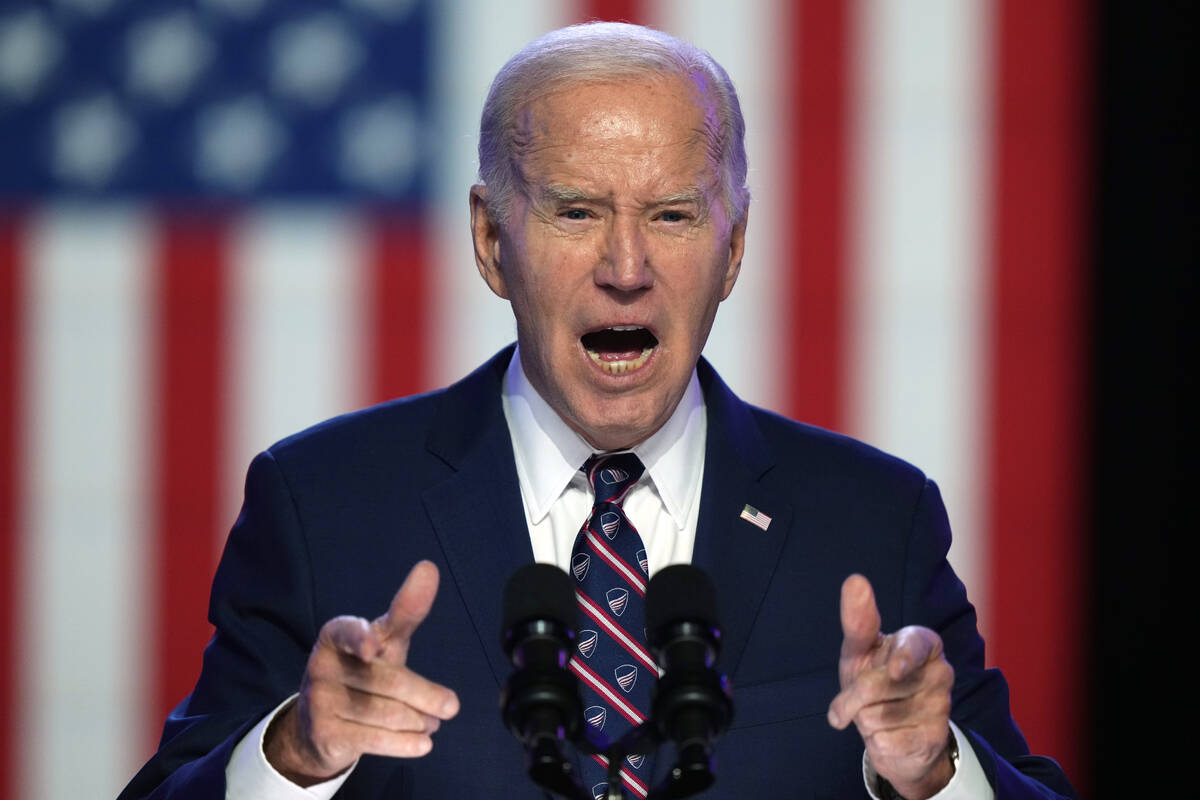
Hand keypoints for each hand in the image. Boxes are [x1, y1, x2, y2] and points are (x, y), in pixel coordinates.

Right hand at [264, 560, 460, 785]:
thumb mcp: (385, 641)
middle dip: (425, 695)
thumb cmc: (362, 671)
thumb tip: (429, 568)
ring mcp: (320, 700)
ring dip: (418, 720)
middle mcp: (322, 665)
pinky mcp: (325, 733)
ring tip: (431, 722)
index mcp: (335, 634)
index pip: (348, 631)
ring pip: (386, 713)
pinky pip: (374, 739)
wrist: (320, 726)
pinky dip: (404, 743)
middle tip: (451, 707)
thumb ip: (407, 610)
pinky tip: (423, 743)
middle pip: (388, 680)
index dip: (360, 638)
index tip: (373, 647)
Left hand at [827, 575, 954, 799]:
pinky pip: (886, 741)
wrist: (896, 734)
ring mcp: (940, 706)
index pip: (916, 644)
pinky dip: (874, 741)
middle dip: (852, 696)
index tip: (895, 668)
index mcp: (924, 642)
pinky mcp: (934, 738)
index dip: (904, 657)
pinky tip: (887, 735)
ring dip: (863, 719)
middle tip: (853, 700)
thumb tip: (855, 580)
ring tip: (877, 715)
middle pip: (879, 684)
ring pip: (878, 715)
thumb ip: (859, 621)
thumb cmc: (874, 680)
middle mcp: (940, 671)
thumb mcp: (860, 651)